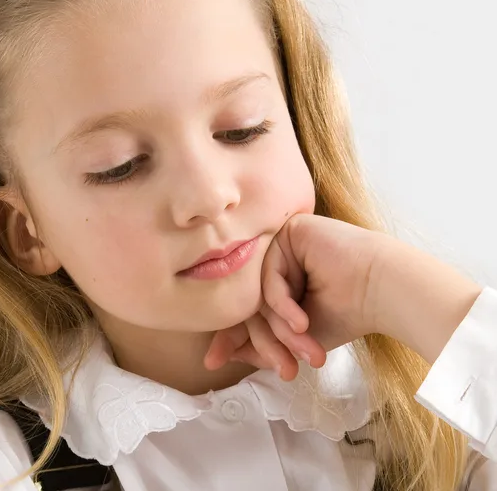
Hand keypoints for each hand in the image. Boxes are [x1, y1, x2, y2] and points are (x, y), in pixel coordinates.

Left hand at [205, 213, 481, 376]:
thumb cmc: (348, 312)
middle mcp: (275, 256)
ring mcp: (280, 241)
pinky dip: (284, 305)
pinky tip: (303, 322)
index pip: (246, 307)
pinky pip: (270, 276)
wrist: (385, 292)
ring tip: (306, 351)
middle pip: (250, 303)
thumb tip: (217, 355)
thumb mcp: (296, 336)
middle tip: (287, 370)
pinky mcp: (289, 231)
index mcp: (277, 276)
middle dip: (269, 342)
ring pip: (259, 294)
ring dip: (283, 330)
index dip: (233, 337)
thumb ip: (259, 342)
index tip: (215, 363)